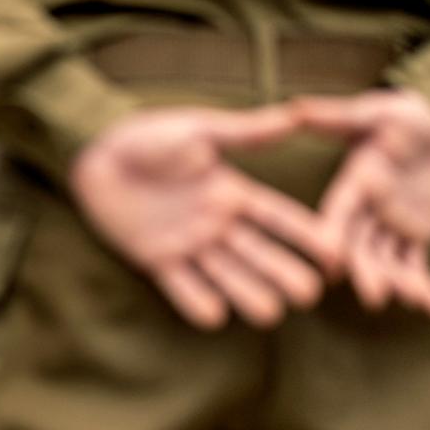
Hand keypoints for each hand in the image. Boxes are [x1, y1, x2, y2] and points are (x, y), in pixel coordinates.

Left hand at [69, 105, 336, 329]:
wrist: (95, 154)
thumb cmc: (148, 137)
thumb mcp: (200, 131)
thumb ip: (247, 132)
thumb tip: (296, 114)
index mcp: (233, 192)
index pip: (280, 219)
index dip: (307, 237)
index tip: (334, 256)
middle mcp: (218, 224)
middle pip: (261, 255)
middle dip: (285, 274)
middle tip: (307, 295)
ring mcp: (189, 245)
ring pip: (228, 277)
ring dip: (249, 295)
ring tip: (269, 313)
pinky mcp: (157, 260)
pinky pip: (183, 288)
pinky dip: (198, 303)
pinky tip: (215, 315)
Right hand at [292, 89, 429, 318]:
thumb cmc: (400, 119)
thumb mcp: (372, 113)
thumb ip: (335, 116)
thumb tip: (294, 108)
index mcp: (353, 186)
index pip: (339, 213)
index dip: (333, 236)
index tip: (331, 259)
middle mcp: (364, 213)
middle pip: (360, 247)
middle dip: (366, 272)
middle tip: (372, 295)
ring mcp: (387, 229)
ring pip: (387, 262)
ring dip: (397, 283)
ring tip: (412, 301)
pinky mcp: (412, 238)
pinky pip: (416, 266)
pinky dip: (425, 288)